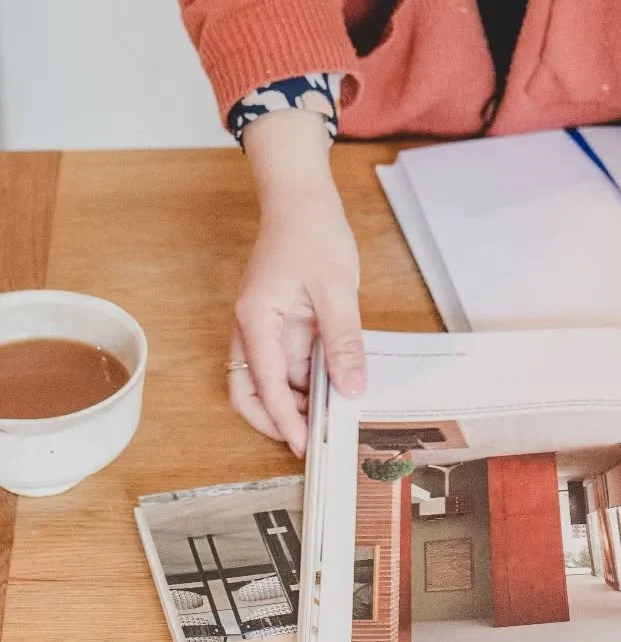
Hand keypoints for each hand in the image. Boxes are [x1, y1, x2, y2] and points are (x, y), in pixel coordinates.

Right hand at [229, 110, 365, 455]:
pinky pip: (286, 360)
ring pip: (269, 379)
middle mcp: (252, 327)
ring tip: (332, 417)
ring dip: (294, 401)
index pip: (264, 383)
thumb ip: (343, 342)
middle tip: (314, 440)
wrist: (301, 196)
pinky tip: (333, 387)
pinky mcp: (279, 321)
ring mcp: (264, 325)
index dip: (284, 419)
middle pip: (250, 390)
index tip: (305, 446)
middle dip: (276, 420)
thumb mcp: (337, 290)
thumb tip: (351, 388)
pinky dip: (305, 379)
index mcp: (256, 319)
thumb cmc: (313, 232)